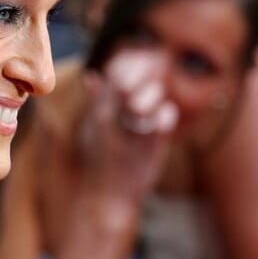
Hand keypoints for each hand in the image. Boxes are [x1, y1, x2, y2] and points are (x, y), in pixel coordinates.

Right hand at [77, 49, 177, 224]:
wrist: (106, 199)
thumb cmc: (100, 161)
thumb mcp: (92, 129)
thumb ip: (97, 101)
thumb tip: (93, 76)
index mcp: (98, 111)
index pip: (114, 71)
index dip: (131, 61)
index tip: (144, 60)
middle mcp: (111, 118)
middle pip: (129, 80)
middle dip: (146, 70)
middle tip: (158, 68)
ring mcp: (130, 132)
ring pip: (147, 99)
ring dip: (154, 93)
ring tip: (155, 101)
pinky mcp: (149, 147)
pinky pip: (163, 120)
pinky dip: (166, 115)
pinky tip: (164, 119)